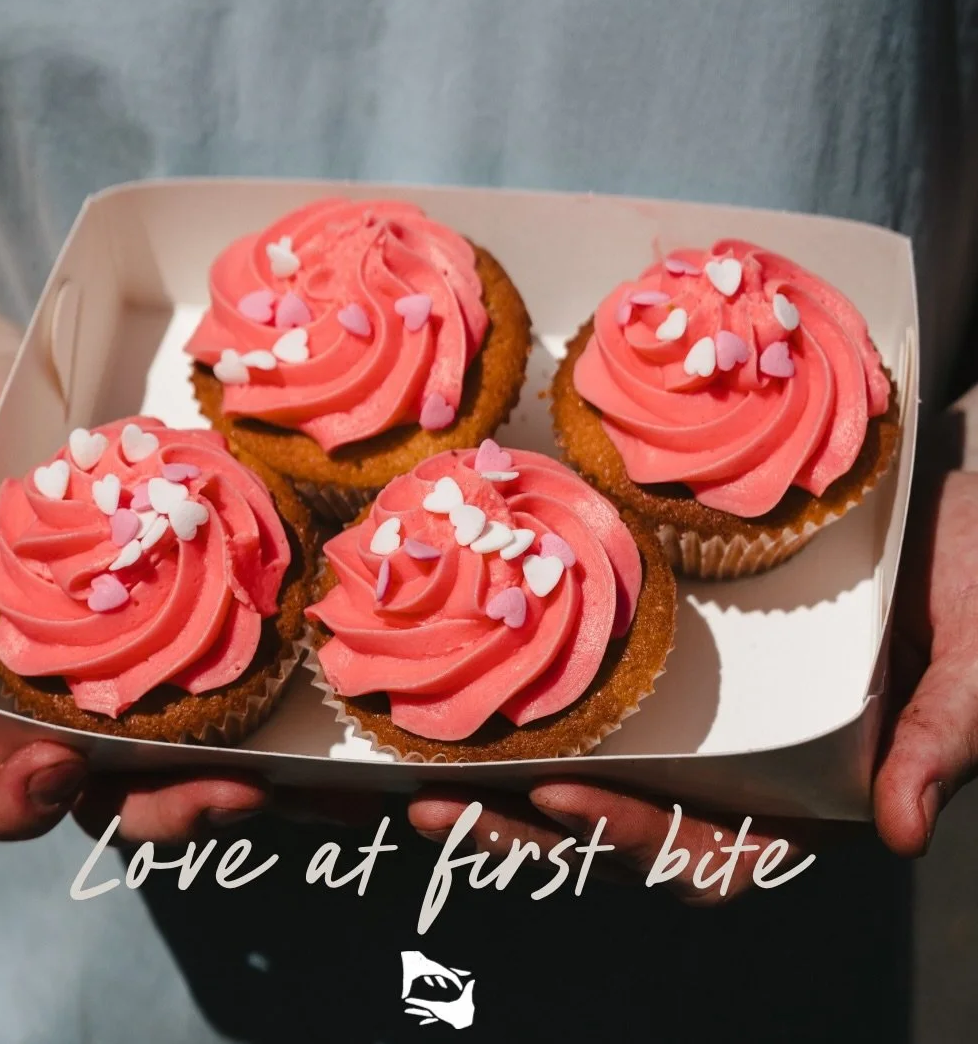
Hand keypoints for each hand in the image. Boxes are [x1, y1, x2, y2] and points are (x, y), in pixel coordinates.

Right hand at [0, 319, 376, 843]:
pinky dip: (285, 713)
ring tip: (317, 786)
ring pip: (183, 762)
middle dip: (168, 809)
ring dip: (248, 782)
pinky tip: (342, 715)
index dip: (10, 802)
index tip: (57, 767)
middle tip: (231, 792)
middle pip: (103, 799)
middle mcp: (56, 707)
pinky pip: (233, 682)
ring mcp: (131, 674)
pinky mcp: (191, 628)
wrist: (9, 389)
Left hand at [409, 451, 977, 888]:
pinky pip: (589, 688)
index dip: (638, 842)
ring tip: (414, 769)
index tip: (563, 802)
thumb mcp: (976, 650)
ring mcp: (698, 709)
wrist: (941, 483)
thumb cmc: (976, 570)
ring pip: (588, 769)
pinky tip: (458, 682)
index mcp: (809, 792)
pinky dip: (522, 698)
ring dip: (501, 784)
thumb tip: (901, 832)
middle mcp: (740, 764)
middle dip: (528, 834)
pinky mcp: (667, 646)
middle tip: (438, 807)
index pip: (712, 852)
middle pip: (623, 828)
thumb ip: (949, 733)